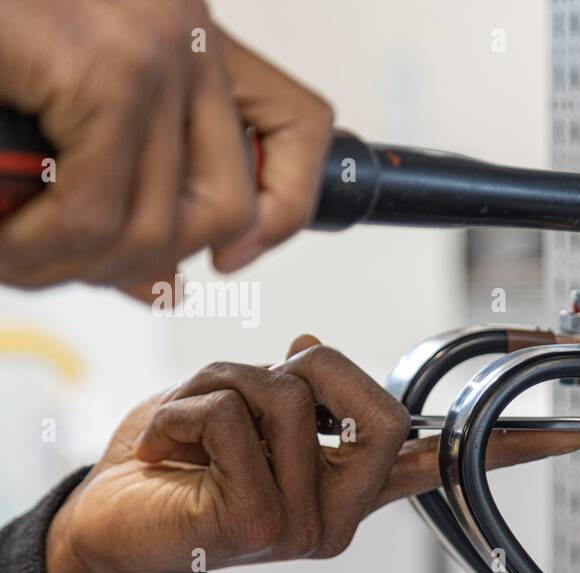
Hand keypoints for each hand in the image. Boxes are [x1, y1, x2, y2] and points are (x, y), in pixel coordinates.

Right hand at [0, 0, 332, 291]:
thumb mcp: (60, 108)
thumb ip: (115, 185)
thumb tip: (157, 284)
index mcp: (185, 32)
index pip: (300, 126)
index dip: (282, 210)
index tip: (227, 258)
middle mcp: (185, 30)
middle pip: (228, 204)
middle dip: (144, 264)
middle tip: (65, 267)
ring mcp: (153, 46)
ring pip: (157, 226)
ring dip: (74, 268)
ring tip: (14, 258)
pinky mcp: (104, 67)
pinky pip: (94, 210)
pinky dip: (39, 249)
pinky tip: (3, 242)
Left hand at [45, 336, 579, 572]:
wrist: (105, 522)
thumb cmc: (179, 464)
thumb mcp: (248, 408)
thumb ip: (298, 388)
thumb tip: (311, 355)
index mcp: (352, 487)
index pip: (446, 463)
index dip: (508, 447)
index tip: (570, 435)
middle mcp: (342, 516)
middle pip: (380, 408)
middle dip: (308, 370)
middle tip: (256, 382)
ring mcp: (305, 528)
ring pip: (290, 399)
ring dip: (218, 386)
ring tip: (187, 430)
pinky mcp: (258, 526)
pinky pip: (237, 417)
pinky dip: (184, 408)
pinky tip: (166, 451)